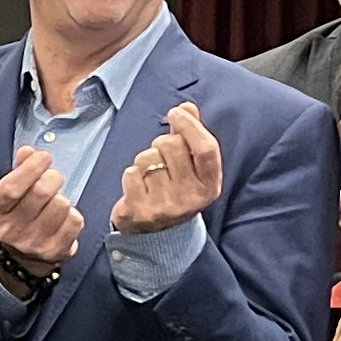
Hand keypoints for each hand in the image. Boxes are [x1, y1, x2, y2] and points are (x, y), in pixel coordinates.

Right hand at [0, 144, 82, 274]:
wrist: (21, 258)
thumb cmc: (16, 215)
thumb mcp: (8, 193)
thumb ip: (18, 170)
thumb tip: (28, 152)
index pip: (12, 187)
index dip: (31, 167)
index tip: (43, 157)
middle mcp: (11, 230)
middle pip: (41, 192)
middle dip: (52, 177)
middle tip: (53, 177)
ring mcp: (34, 243)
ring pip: (61, 204)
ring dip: (62, 197)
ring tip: (55, 202)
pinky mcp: (56, 251)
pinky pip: (75, 221)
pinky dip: (73, 214)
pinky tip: (63, 218)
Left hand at [112, 102, 224, 236]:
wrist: (155, 234)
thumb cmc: (174, 190)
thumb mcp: (190, 168)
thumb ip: (190, 136)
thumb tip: (187, 107)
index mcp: (210, 186)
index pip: (206, 149)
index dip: (190, 125)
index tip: (176, 112)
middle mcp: (191, 198)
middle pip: (172, 146)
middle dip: (162, 143)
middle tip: (161, 156)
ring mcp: (165, 207)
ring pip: (147, 158)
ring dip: (144, 160)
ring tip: (150, 175)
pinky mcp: (140, 211)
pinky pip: (130, 174)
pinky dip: (131, 174)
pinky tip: (138, 187)